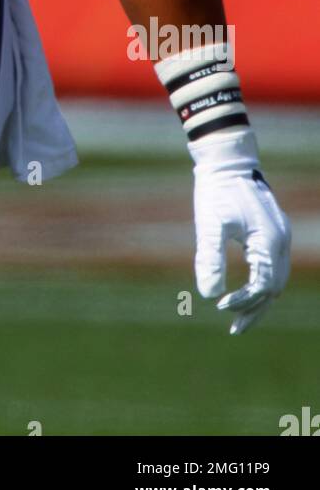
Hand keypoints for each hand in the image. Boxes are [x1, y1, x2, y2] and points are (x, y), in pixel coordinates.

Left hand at [189, 128, 290, 333]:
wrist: (226, 160)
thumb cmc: (216, 189)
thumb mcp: (210, 223)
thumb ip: (210, 257)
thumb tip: (208, 294)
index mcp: (269, 241)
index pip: (262, 286)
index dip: (243, 301)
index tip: (220, 307)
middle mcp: (281, 240)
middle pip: (275, 288)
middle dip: (255, 309)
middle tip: (234, 328)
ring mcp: (280, 235)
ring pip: (276, 279)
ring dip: (260, 299)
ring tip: (238, 317)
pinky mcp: (274, 231)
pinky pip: (273, 266)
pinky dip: (262, 282)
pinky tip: (245, 289)